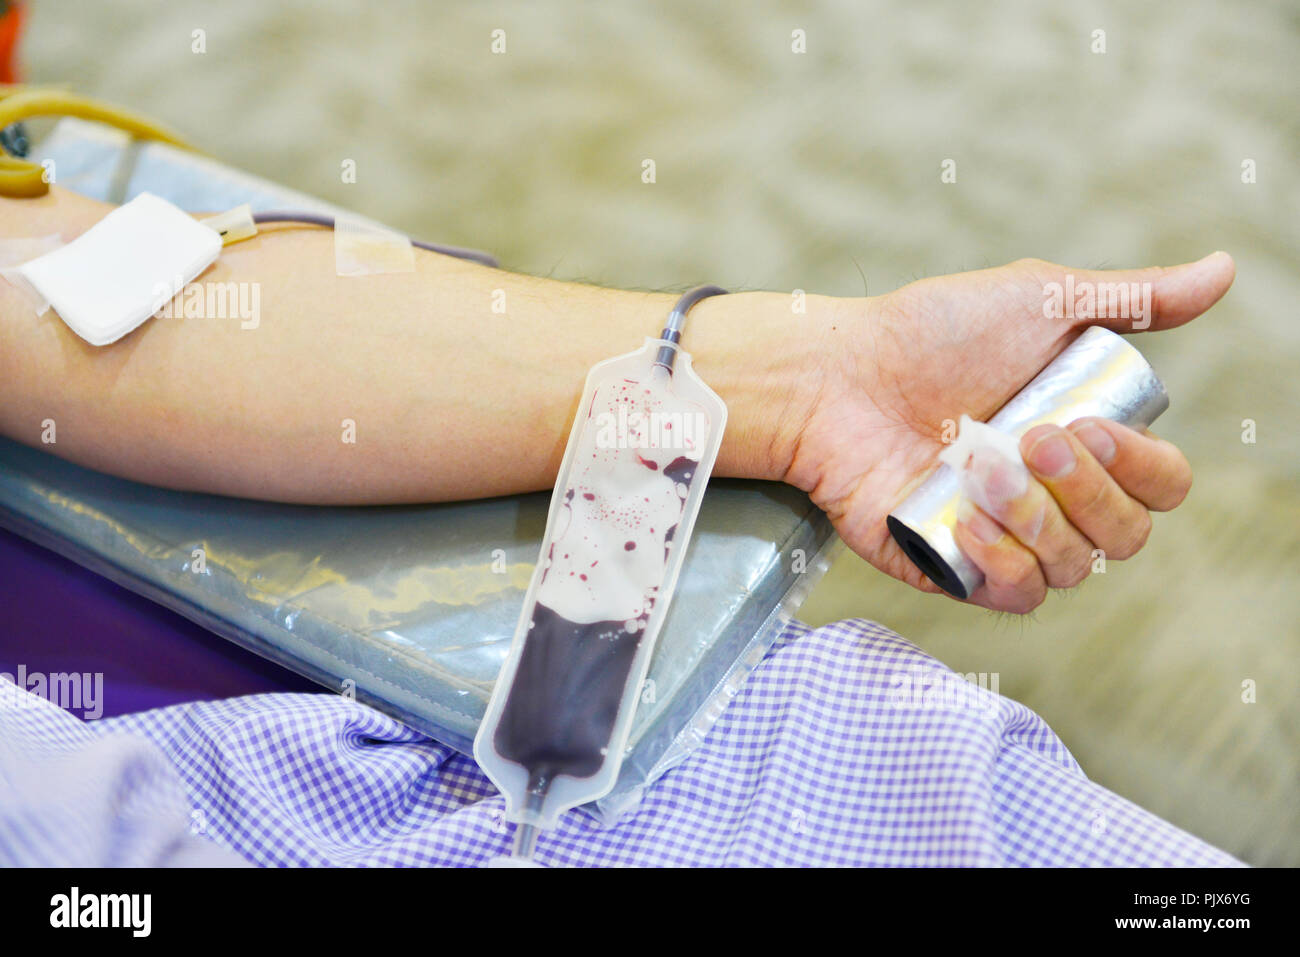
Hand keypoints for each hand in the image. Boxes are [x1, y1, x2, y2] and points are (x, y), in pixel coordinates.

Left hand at [784, 254, 1234, 612]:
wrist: (839, 378)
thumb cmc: (931, 335)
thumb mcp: (1040, 302)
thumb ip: (1134, 297)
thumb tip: (1224, 270)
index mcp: (1085, 444)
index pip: (1162, 486)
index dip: (1144, 468)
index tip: (1091, 426)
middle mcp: (1054, 497)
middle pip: (1129, 535)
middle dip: (1088, 490)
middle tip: (1031, 437)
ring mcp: (1006, 537)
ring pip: (1076, 567)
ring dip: (1037, 517)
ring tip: (979, 466)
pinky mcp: (957, 569)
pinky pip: (1019, 596)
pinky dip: (1005, 563)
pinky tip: (969, 518)